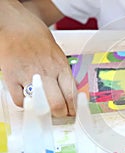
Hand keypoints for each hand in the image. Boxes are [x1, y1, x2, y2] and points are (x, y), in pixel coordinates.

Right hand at [0, 0, 76, 116]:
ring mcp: (28, 76)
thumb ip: (64, 75)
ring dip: (45, 113)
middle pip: (58, 104)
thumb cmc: (40, 41)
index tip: (73, 113)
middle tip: (60, 115)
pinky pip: (20, 101)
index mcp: (61, 67)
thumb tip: (72, 95)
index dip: (74, 109)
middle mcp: (47, 72)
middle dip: (61, 115)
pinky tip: (29, 101)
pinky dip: (26, 105)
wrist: (18, 26)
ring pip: (40, 106)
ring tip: (47, 111)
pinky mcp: (11, 77)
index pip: (72, 95)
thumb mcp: (59, 56)